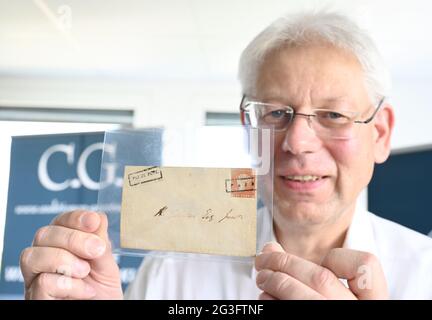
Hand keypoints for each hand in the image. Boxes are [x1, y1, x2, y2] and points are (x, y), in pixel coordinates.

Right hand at [20, 210, 122, 299]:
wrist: (103, 310)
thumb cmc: (102, 291)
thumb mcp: (107, 265)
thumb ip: (101, 243)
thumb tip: (98, 217)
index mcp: (62, 244)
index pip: (60, 221)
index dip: (75, 218)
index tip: (93, 221)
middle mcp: (44, 258)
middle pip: (44, 234)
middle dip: (73, 238)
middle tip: (96, 250)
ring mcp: (36, 278)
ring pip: (32, 256)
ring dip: (64, 260)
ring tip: (86, 272)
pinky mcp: (36, 297)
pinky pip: (43, 283)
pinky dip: (69, 285)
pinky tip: (85, 291)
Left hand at [255, 242, 387, 299]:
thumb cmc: (331, 307)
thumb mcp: (336, 295)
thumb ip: (311, 270)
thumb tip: (270, 249)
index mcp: (372, 301)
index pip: (366, 264)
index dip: (338, 258)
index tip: (322, 263)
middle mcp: (357, 312)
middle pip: (320, 277)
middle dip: (283, 263)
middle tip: (263, 261)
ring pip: (300, 294)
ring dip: (274, 281)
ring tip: (263, 279)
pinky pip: (287, 310)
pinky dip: (271, 302)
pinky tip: (266, 298)